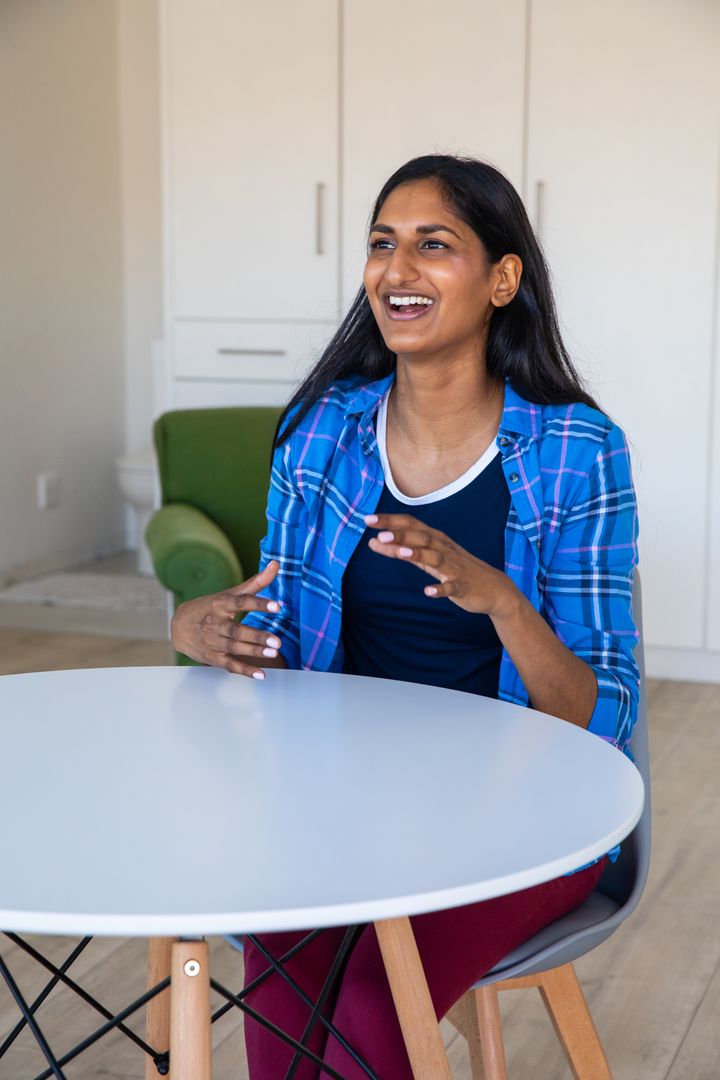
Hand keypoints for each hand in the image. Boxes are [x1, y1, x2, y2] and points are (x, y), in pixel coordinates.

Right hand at [170, 561, 284, 677]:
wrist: (178, 626)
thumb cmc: (210, 607)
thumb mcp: (230, 594)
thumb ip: (256, 582)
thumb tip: (276, 564)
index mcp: (221, 604)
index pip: (241, 602)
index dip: (259, 603)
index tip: (277, 606)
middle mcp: (215, 623)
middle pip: (237, 630)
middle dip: (257, 636)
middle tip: (277, 641)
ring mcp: (213, 641)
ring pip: (234, 647)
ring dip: (254, 651)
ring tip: (273, 653)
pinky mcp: (213, 657)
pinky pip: (229, 665)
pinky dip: (244, 671)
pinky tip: (260, 674)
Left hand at [364, 514, 518, 618]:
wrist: (494, 589)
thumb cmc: (455, 569)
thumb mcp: (425, 559)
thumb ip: (399, 550)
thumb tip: (373, 541)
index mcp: (435, 540)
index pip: (410, 524)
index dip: (390, 521)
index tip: (367, 519)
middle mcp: (444, 549)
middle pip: (421, 538)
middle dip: (401, 535)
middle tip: (379, 534)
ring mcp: (454, 567)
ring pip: (435, 558)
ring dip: (418, 555)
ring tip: (401, 553)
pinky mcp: (462, 586)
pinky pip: (451, 587)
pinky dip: (440, 589)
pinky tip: (428, 592)